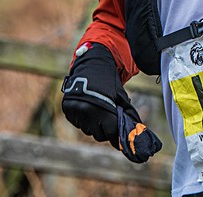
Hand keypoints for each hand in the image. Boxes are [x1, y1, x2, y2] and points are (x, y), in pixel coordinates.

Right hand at [61, 43, 161, 161]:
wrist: (91, 64)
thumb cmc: (109, 82)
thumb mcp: (120, 97)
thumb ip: (126, 115)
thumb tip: (135, 131)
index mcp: (102, 110)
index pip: (111, 133)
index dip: (116, 135)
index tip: (119, 137)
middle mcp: (86, 112)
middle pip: (99, 135)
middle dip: (105, 130)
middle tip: (109, 120)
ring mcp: (75, 111)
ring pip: (87, 130)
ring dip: (94, 125)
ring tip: (98, 110)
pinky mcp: (67, 109)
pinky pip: (77, 123)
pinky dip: (83, 119)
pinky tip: (88, 107)